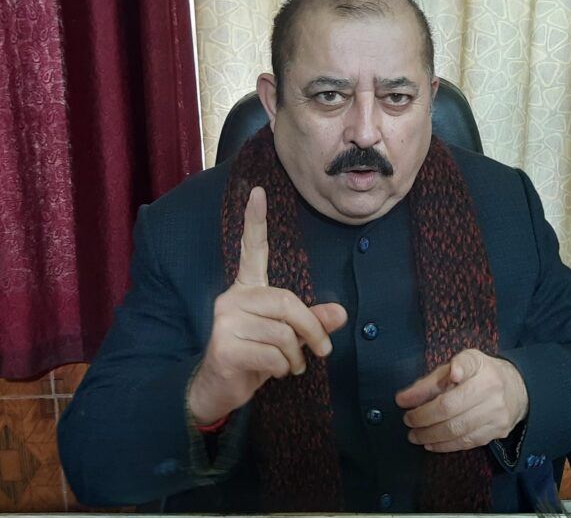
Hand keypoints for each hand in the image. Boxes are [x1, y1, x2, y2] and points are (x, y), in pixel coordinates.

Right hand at [188, 186, 346, 424]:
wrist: (219, 390)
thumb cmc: (255, 357)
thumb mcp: (288, 337)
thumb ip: (312, 322)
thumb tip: (340, 313)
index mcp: (247, 289)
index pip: (253, 250)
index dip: (256, 221)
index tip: (258, 191)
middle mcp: (232, 298)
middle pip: (287, 302)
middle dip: (311, 329)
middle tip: (323, 350)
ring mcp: (225, 321)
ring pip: (282, 333)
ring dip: (295, 356)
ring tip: (289, 365)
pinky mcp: (224, 346)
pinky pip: (272, 354)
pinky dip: (282, 367)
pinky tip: (272, 372)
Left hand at [395, 349, 527, 451]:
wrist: (518, 389)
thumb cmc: (480, 374)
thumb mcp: (458, 365)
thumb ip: (432, 380)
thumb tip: (404, 398)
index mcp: (480, 367)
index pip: (455, 372)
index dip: (432, 382)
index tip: (407, 396)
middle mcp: (491, 389)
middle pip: (450, 407)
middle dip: (422, 417)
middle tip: (407, 420)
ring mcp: (497, 412)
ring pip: (457, 429)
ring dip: (430, 435)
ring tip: (414, 435)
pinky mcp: (498, 431)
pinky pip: (467, 442)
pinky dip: (445, 445)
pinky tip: (431, 443)